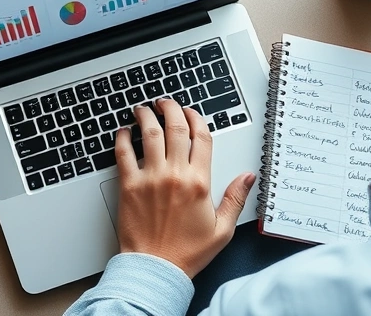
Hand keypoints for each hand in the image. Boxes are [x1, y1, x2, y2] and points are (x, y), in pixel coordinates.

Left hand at [114, 98, 255, 277]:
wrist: (155, 268)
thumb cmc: (186, 252)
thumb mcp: (222, 229)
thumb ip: (236, 199)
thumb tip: (248, 176)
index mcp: (199, 182)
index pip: (201, 137)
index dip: (197, 118)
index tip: (191, 113)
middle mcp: (175, 175)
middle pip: (175, 127)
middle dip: (171, 108)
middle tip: (165, 102)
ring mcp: (150, 178)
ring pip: (149, 134)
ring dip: (146, 116)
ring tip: (144, 109)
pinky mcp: (129, 186)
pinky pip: (123, 153)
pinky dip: (122, 137)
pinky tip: (124, 131)